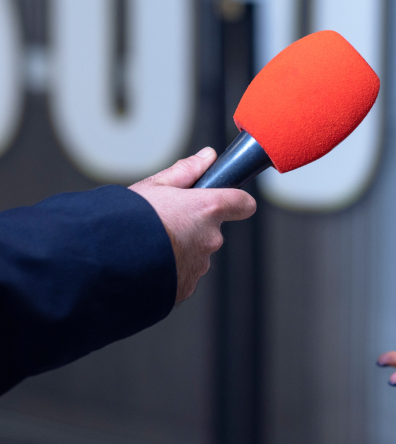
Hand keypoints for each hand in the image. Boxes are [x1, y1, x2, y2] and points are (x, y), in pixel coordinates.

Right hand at [129, 147, 256, 303]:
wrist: (105, 261)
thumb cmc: (127, 220)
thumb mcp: (154, 185)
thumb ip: (187, 170)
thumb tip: (207, 157)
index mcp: (208, 209)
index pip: (243, 204)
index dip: (236, 202)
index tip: (228, 201)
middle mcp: (210, 239)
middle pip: (212, 230)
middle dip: (194, 227)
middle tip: (164, 223)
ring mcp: (199, 266)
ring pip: (197, 253)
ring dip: (181, 249)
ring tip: (151, 245)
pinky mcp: (186, 287)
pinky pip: (183, 275)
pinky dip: (171, 270)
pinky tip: (148, 263)